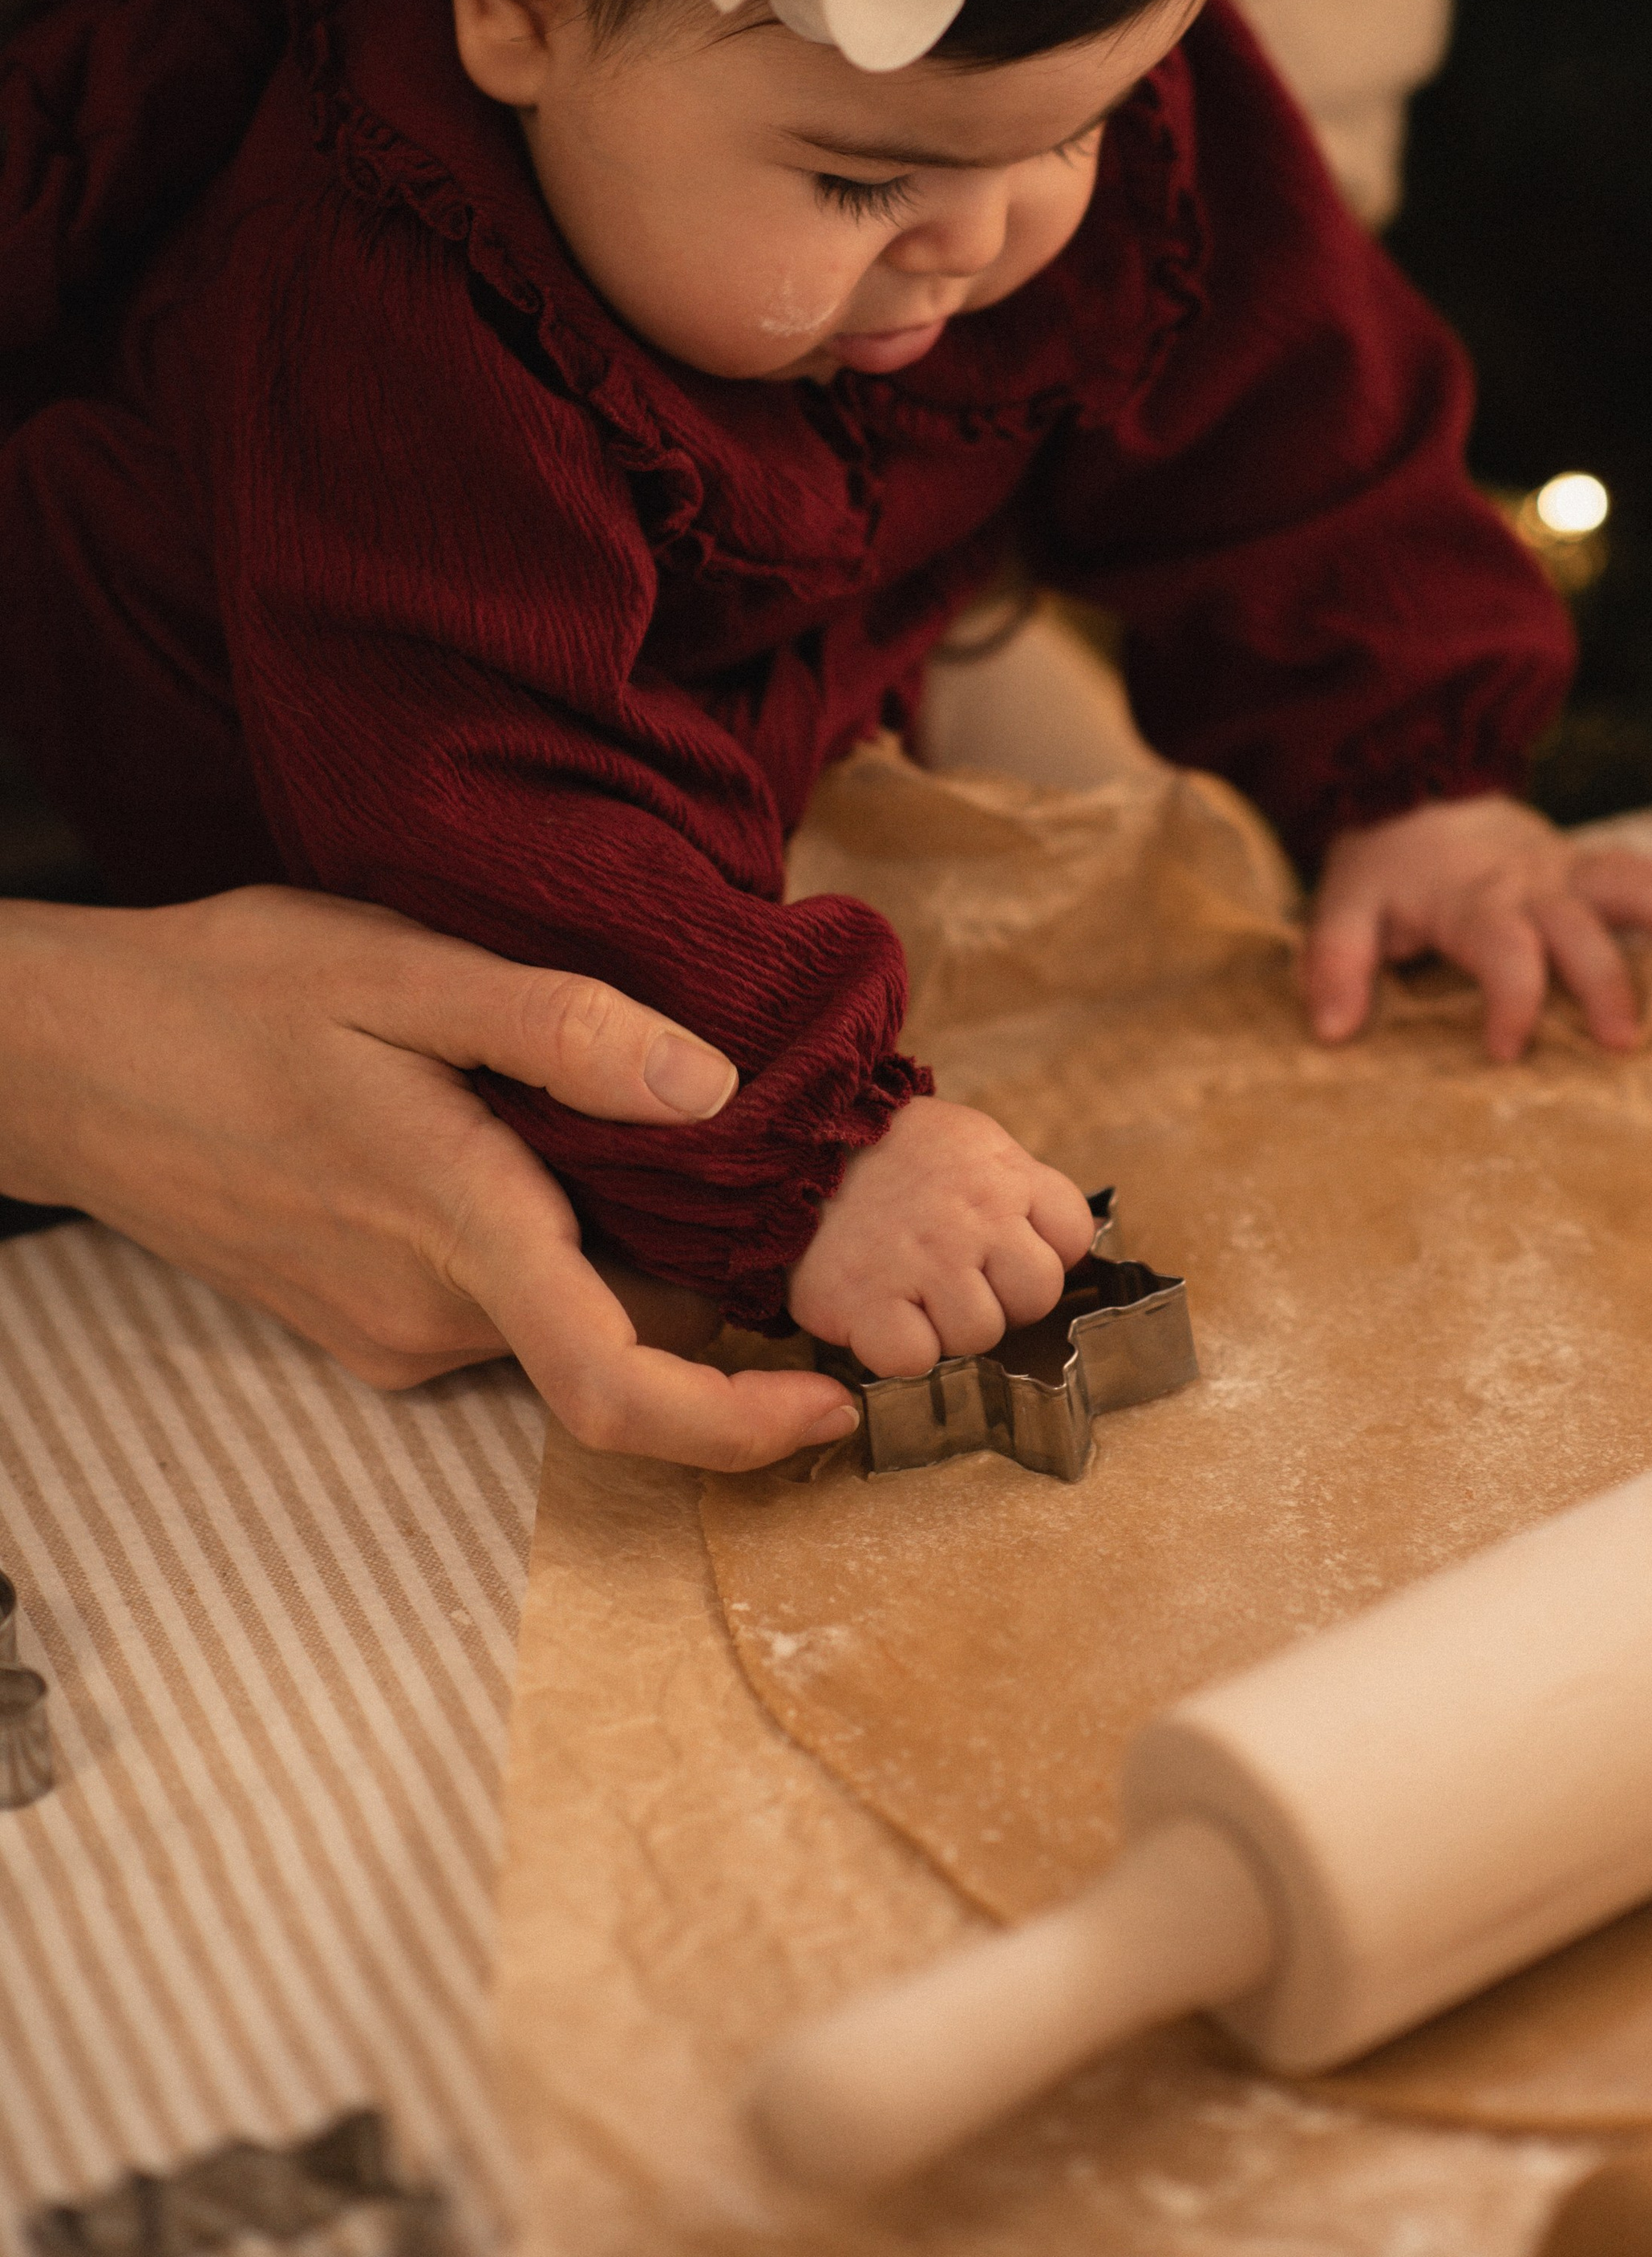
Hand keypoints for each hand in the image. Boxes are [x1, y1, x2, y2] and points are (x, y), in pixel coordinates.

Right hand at [0, 886, 859, 1471]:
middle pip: (616, 1340)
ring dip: (625, 1252)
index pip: (616, 1385)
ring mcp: (390, 1328)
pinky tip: (545, 1143)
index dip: (738, 1425)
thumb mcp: (397, 969)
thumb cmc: (224, 996)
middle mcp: (428, 1313)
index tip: (833, 1406)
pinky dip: (556, 1245)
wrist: (62, 1060)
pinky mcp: (362, 1319)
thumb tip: (712, 1086)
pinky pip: (500, 1300)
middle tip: (781, 1197)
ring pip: (560, 1312)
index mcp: (455, 1229)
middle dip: (715, 1295)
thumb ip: (560, 1030)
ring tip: (652, 1132)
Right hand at [787, 1095, 1095, 1377]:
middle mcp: (973, 1219)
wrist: (789, 1146)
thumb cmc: (885, 1152)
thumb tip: (1056, 1243)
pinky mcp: (867, 1304)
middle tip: (959, 1280)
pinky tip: (880, 1314)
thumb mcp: (966, 1143)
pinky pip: (915, 1361)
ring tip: (913, 1292)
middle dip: (1004, 1298)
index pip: (1073, 1233)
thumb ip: (1015, 1189)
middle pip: (1037, 1294)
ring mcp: (923, 1263)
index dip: (1045, 1250)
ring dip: (948, 1327)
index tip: (1007, 1250)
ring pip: (979, 1335)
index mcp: (1002, 1175)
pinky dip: (898, 1349)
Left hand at [1299, 794, 1651, 1061]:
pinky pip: (1648, 875)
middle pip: (1581, 928)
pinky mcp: (1591, 868)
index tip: (1505, 1050)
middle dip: (1605, 982)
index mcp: (1472, 899)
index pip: (1502, 949)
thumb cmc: (1386, 866)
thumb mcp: (1342, 907)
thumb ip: (1337, 963)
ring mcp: (1570, 870)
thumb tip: (1333, 1031)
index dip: (1510, 999)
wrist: (1417, 782)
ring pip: (1633, 881)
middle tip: (1625, 1042)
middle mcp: (1531, 884)